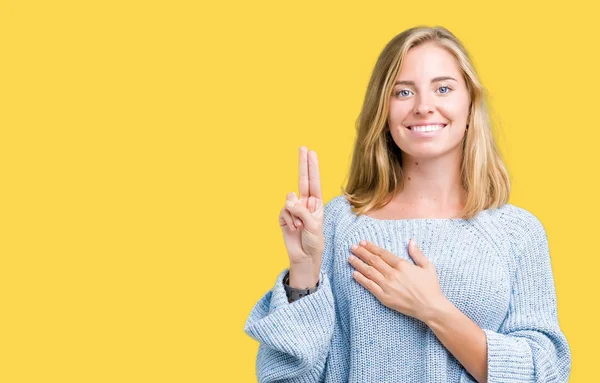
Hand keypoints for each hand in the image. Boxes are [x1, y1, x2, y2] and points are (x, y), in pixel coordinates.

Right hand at [278, 146, 323, 280]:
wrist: (304, 257)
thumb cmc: (313, 241)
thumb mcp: (313, 225)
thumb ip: (301, 210)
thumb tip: (288, 199)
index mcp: (316, 203)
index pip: (314, 181)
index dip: (312, 167)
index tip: (311, 152)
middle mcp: (305, 203)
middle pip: (302, 180)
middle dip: (303, 164)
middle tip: (303, 147)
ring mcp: (294, 209)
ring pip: (290, 201)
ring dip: (294, 215)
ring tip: (299, 227)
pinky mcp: (284, 216)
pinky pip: (283, 212)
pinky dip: (288, 221)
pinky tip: (292, 229)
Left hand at [347, 238, 447, 322]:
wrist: (430, 307)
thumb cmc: (430, 287)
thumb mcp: (428, 267)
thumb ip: (417, 253)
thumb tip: (410, 241)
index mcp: (402, 265)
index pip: (382, 253)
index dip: (371, 247)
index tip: (363, 242)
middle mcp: (393, 274)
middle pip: (373, 260)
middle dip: (361, 252)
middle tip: (352, 247)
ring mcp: (387, 286)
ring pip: (369, 272)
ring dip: (358, 264)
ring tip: (350, 258)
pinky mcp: (384, 297)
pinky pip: (370, 286)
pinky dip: (361, 279)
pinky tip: (354, 274)